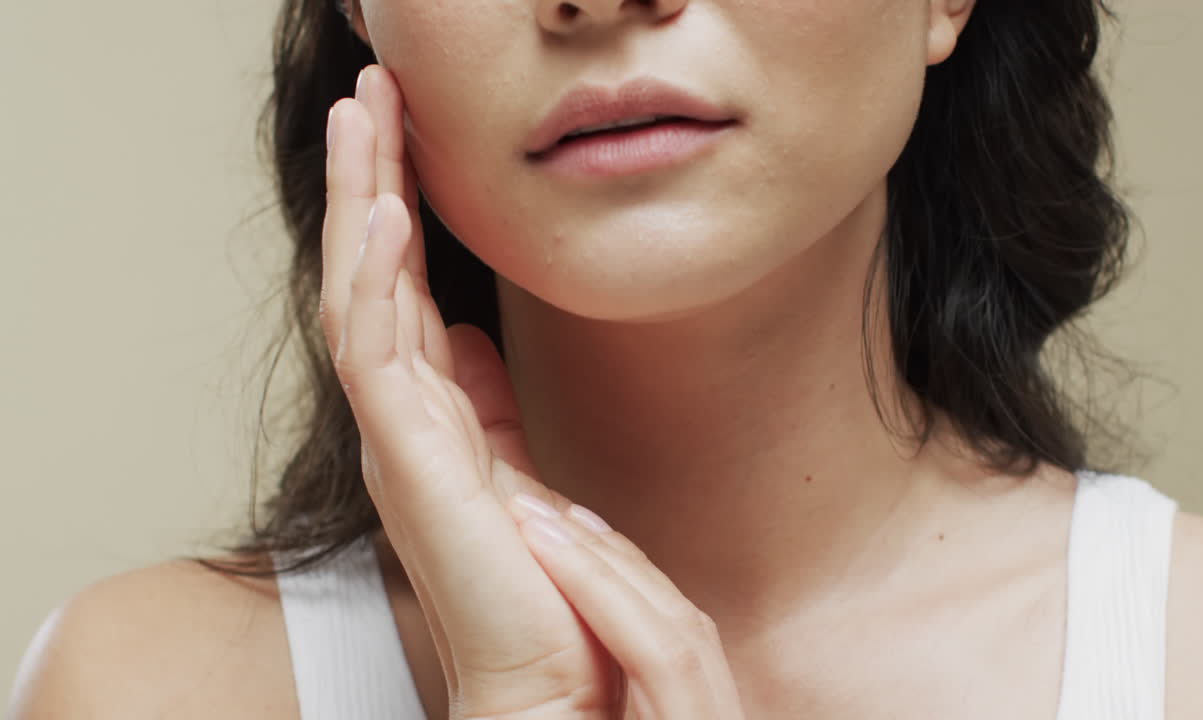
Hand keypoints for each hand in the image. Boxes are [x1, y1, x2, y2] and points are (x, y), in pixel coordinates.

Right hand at [321, 63, 744, 719]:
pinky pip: (378, 354)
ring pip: (361, 297)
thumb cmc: (539, 588)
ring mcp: (399, 442)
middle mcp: (402, 423)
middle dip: (367, 180)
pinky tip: (383, 214)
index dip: (397, 210)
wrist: (550, 682)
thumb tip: (467, 339)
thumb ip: (485, 404)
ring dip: (360, 203)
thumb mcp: (515, 468)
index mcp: (429, 420)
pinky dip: (378, 278)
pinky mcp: (412, 466)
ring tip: (364, 118)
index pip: (401, 291)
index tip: (402, 136)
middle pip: (370, 277)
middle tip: (371, 94)